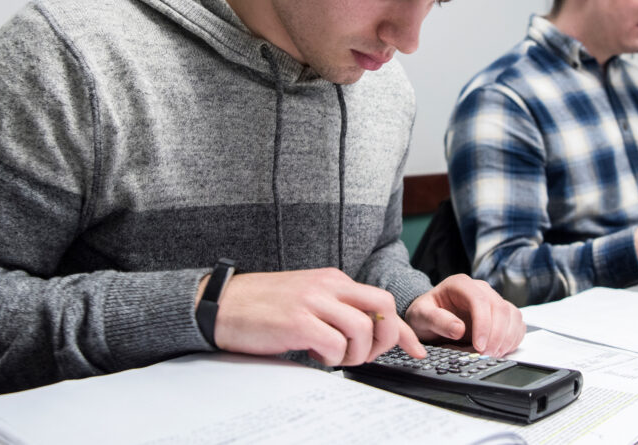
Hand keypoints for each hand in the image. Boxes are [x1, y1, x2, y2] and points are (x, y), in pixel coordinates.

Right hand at [208, 268, 425, 366]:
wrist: (221, 304)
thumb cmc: (262, 307)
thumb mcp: (306, 300)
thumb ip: (334, 310)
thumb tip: (365, 336)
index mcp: (332, 280)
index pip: (381, 299)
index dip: (403, 329)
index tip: (416, 349)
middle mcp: (328, 285)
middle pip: (383, 306)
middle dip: (386, 338)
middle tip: (366, 355)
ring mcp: (313, 301)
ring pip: (363, 329)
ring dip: (356, 354)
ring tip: (334, 357)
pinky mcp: (298, 321)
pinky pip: (334, 345)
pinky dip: (331, 358)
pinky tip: (313, 355)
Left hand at [404, 274, 523, 356]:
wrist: (429, 316)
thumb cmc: (425, 313)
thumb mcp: (421, 316)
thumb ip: (437, 320)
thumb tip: (458, 329)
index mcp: (460, 284)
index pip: (480, 300)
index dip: (484, 324)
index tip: (479, 346)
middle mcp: (480, 289)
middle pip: (500, 308)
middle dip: (496, 336)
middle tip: (486, 355)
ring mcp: (492, 300)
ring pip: (512, 315)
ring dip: (506, 338)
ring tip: (492, 354)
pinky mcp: (500, 314)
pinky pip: (516, 324)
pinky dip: (512, 339)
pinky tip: (500, 349)